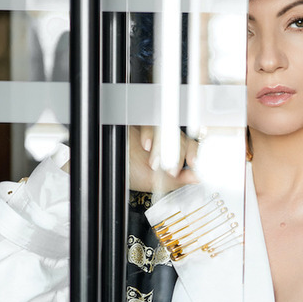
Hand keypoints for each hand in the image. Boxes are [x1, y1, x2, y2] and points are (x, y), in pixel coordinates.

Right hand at [60, 127, 199, 191]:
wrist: (103, 169)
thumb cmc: (127, 173)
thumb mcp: (157, 182)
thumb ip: (179, 179)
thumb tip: (198, 178)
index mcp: (171, 151)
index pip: (189, 144)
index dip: (194, 152)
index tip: (194, 163)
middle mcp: (162, 137)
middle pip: (179, 135)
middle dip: (178, 153)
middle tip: (172, 169)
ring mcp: (150, 128)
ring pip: (166, 127)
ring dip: (164, 144)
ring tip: (155, 162)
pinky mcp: (136, 119)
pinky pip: (148, 120)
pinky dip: (149, 132)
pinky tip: (146, 145)